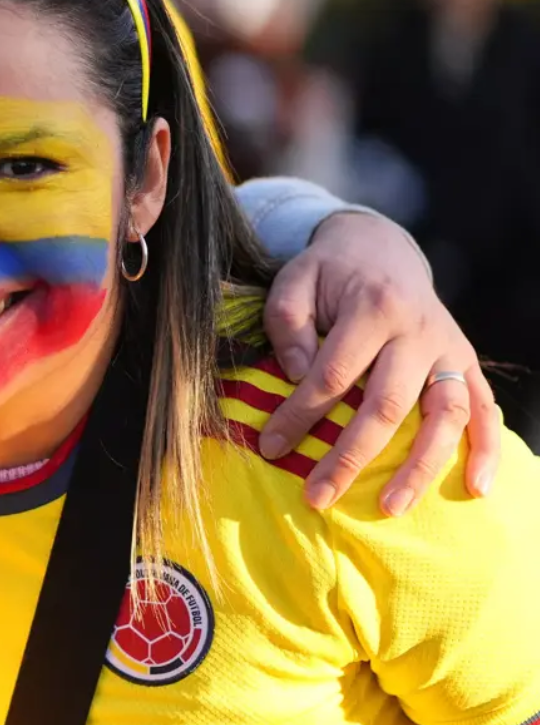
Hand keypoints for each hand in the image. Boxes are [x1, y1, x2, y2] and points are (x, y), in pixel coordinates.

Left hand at [259, 211, 498, 515]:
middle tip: (319, 497)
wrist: (382, 249)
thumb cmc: (329, 273)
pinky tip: (475, 488)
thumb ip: (288, 324)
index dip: (300, 415)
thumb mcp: (295, 280)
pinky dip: (486, 450)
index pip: (333, 375)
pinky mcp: (467, 363)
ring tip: (392, 507)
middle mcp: (419, 331)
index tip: (271, 447)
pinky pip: (486, 410)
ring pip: (446, 414)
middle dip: (352, 456)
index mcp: (373, 308)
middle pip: (388, 404)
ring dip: (421, 466)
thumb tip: (299, 377)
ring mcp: (450, 350)